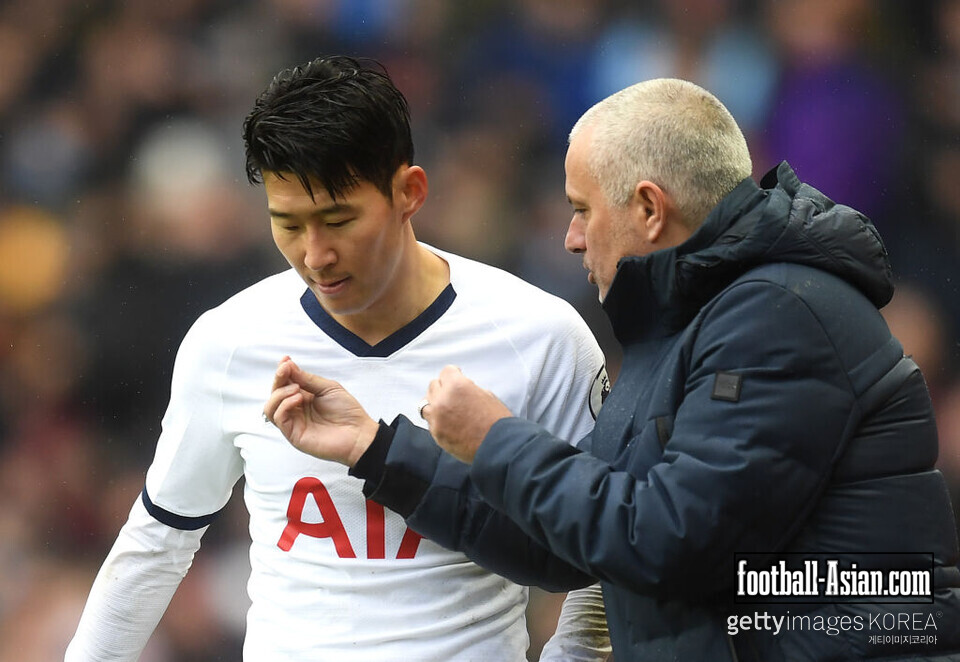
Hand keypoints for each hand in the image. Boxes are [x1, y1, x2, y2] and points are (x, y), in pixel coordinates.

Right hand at [263, 356, 378, 466]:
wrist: (358, 433)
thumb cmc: (347, 412)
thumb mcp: (328, 388)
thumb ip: (307, 379)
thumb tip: (288, 366)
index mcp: (303, 397)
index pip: (285, 384)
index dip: (283, 372)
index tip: (285, 360)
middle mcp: (296, 410)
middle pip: (275, 394)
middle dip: (278, 379)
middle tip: (285, 369)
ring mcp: (294, 423)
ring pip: (270, 407)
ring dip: (279, 393)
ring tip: (296, 388)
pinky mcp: (293, 435)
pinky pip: (278, 418)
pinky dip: (284, 405)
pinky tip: (298, 398)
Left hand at [421, 365, 511, 463]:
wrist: (499, 447)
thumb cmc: (497, 422)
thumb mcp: (487, 395)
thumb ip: (469, 389)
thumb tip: (462, 390)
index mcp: (457, 386)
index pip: (446, 371)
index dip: (454, 374)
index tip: (456, 377)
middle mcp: (443, 400)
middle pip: (433, 385)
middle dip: (444, 388)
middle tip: (453, 394)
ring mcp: (437, 418)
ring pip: (426, 404)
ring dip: (435, 403)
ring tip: (446, 408)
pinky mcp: (437, 434)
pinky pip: (430, 421)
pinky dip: (436, 420)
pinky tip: (448, 422)